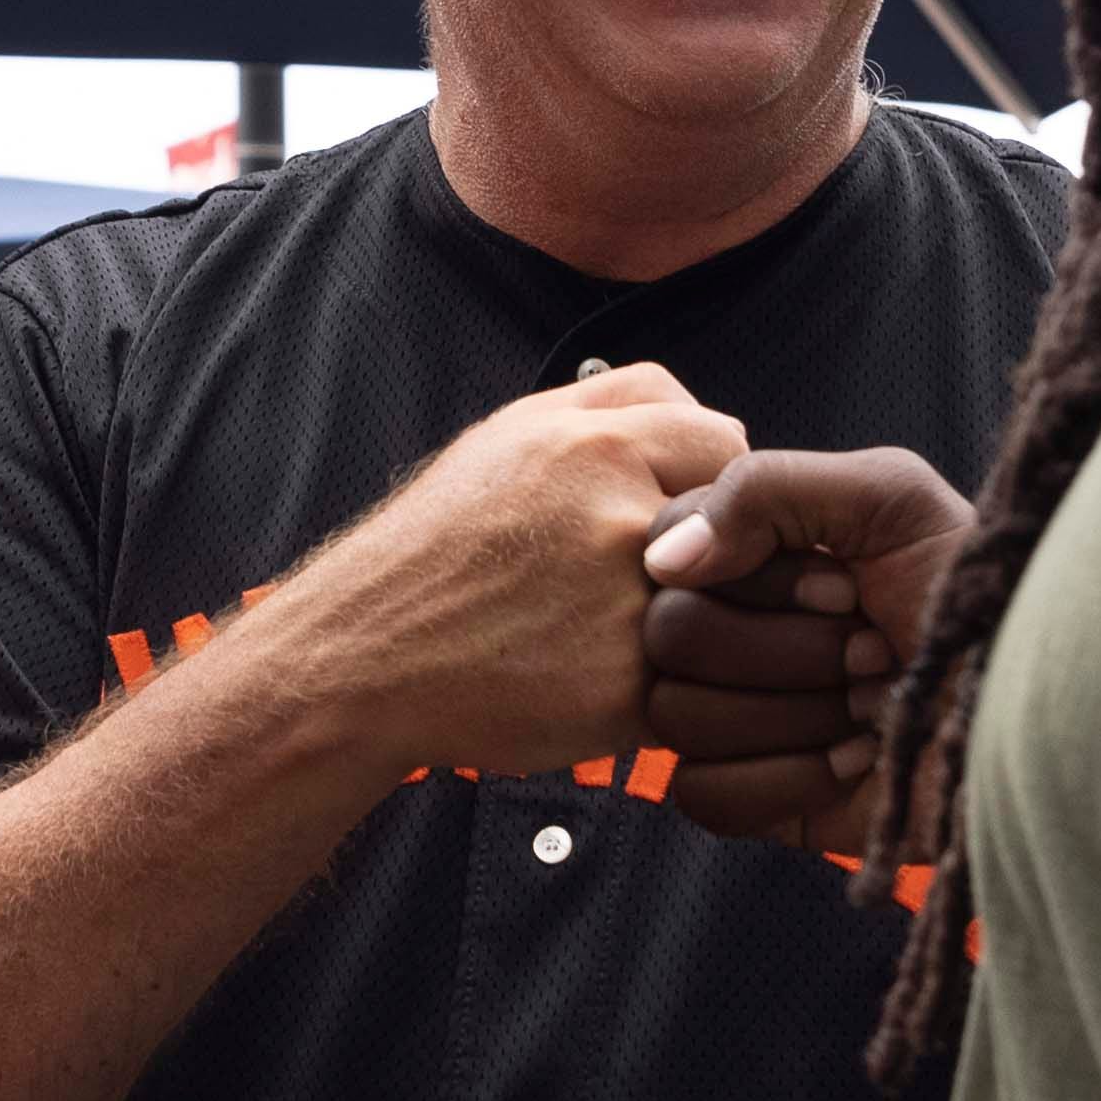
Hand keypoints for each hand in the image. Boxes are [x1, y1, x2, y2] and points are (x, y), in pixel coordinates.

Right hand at [249, 367, 749, 783]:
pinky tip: (607, 679)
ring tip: (630, 630)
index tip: (678, 513)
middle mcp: (615, 508)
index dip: (710, 478)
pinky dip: (669, 683)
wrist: (360, 660)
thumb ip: (606, 416)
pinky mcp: (628, 683)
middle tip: (662, 577)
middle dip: (719, 548)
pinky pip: (697, 677)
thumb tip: (699, 422)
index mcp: (588, 441)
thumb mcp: (504, 442)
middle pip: (740, 520)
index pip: (722, 437)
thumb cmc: (431, 553)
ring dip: (705, 617)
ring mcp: (627, 599)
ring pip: (730, 602)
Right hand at [635, 445, 975, 853]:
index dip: (757, 578)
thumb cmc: (982, 598)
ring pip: (677, 717)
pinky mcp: (752, 798)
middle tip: (874, 652)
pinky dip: (785, 780)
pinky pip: (700, 792)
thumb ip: (764, 489)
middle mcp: (734, 630)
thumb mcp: (891, 499)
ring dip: (796, 715)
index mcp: (752, 554)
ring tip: (871, 707)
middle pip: (669, 638)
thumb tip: (661, 564)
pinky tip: (851, 763)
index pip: (668, 552)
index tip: (847, 587)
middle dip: (790, 649)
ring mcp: (737, 716)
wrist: (1047, 718)